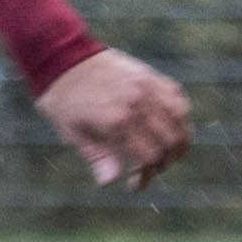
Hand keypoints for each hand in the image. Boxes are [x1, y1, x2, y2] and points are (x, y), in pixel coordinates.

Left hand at [37, 48, 191, 189]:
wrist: (61, 57)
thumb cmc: (62, 100)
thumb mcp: (72, 132)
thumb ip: (96, 156)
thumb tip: (109, 182)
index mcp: (117, 121)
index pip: (149, 158)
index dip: (146, 176)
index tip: (135, 185)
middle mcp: (137, 103)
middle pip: (169, 142)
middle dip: (164, 162)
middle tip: (151, 170)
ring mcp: (146, 87)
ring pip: (180, 120)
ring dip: (180, 141)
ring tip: (169, 154)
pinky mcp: (149, 75)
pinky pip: (177, 97)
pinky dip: (180, 115)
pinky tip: (171, 126)